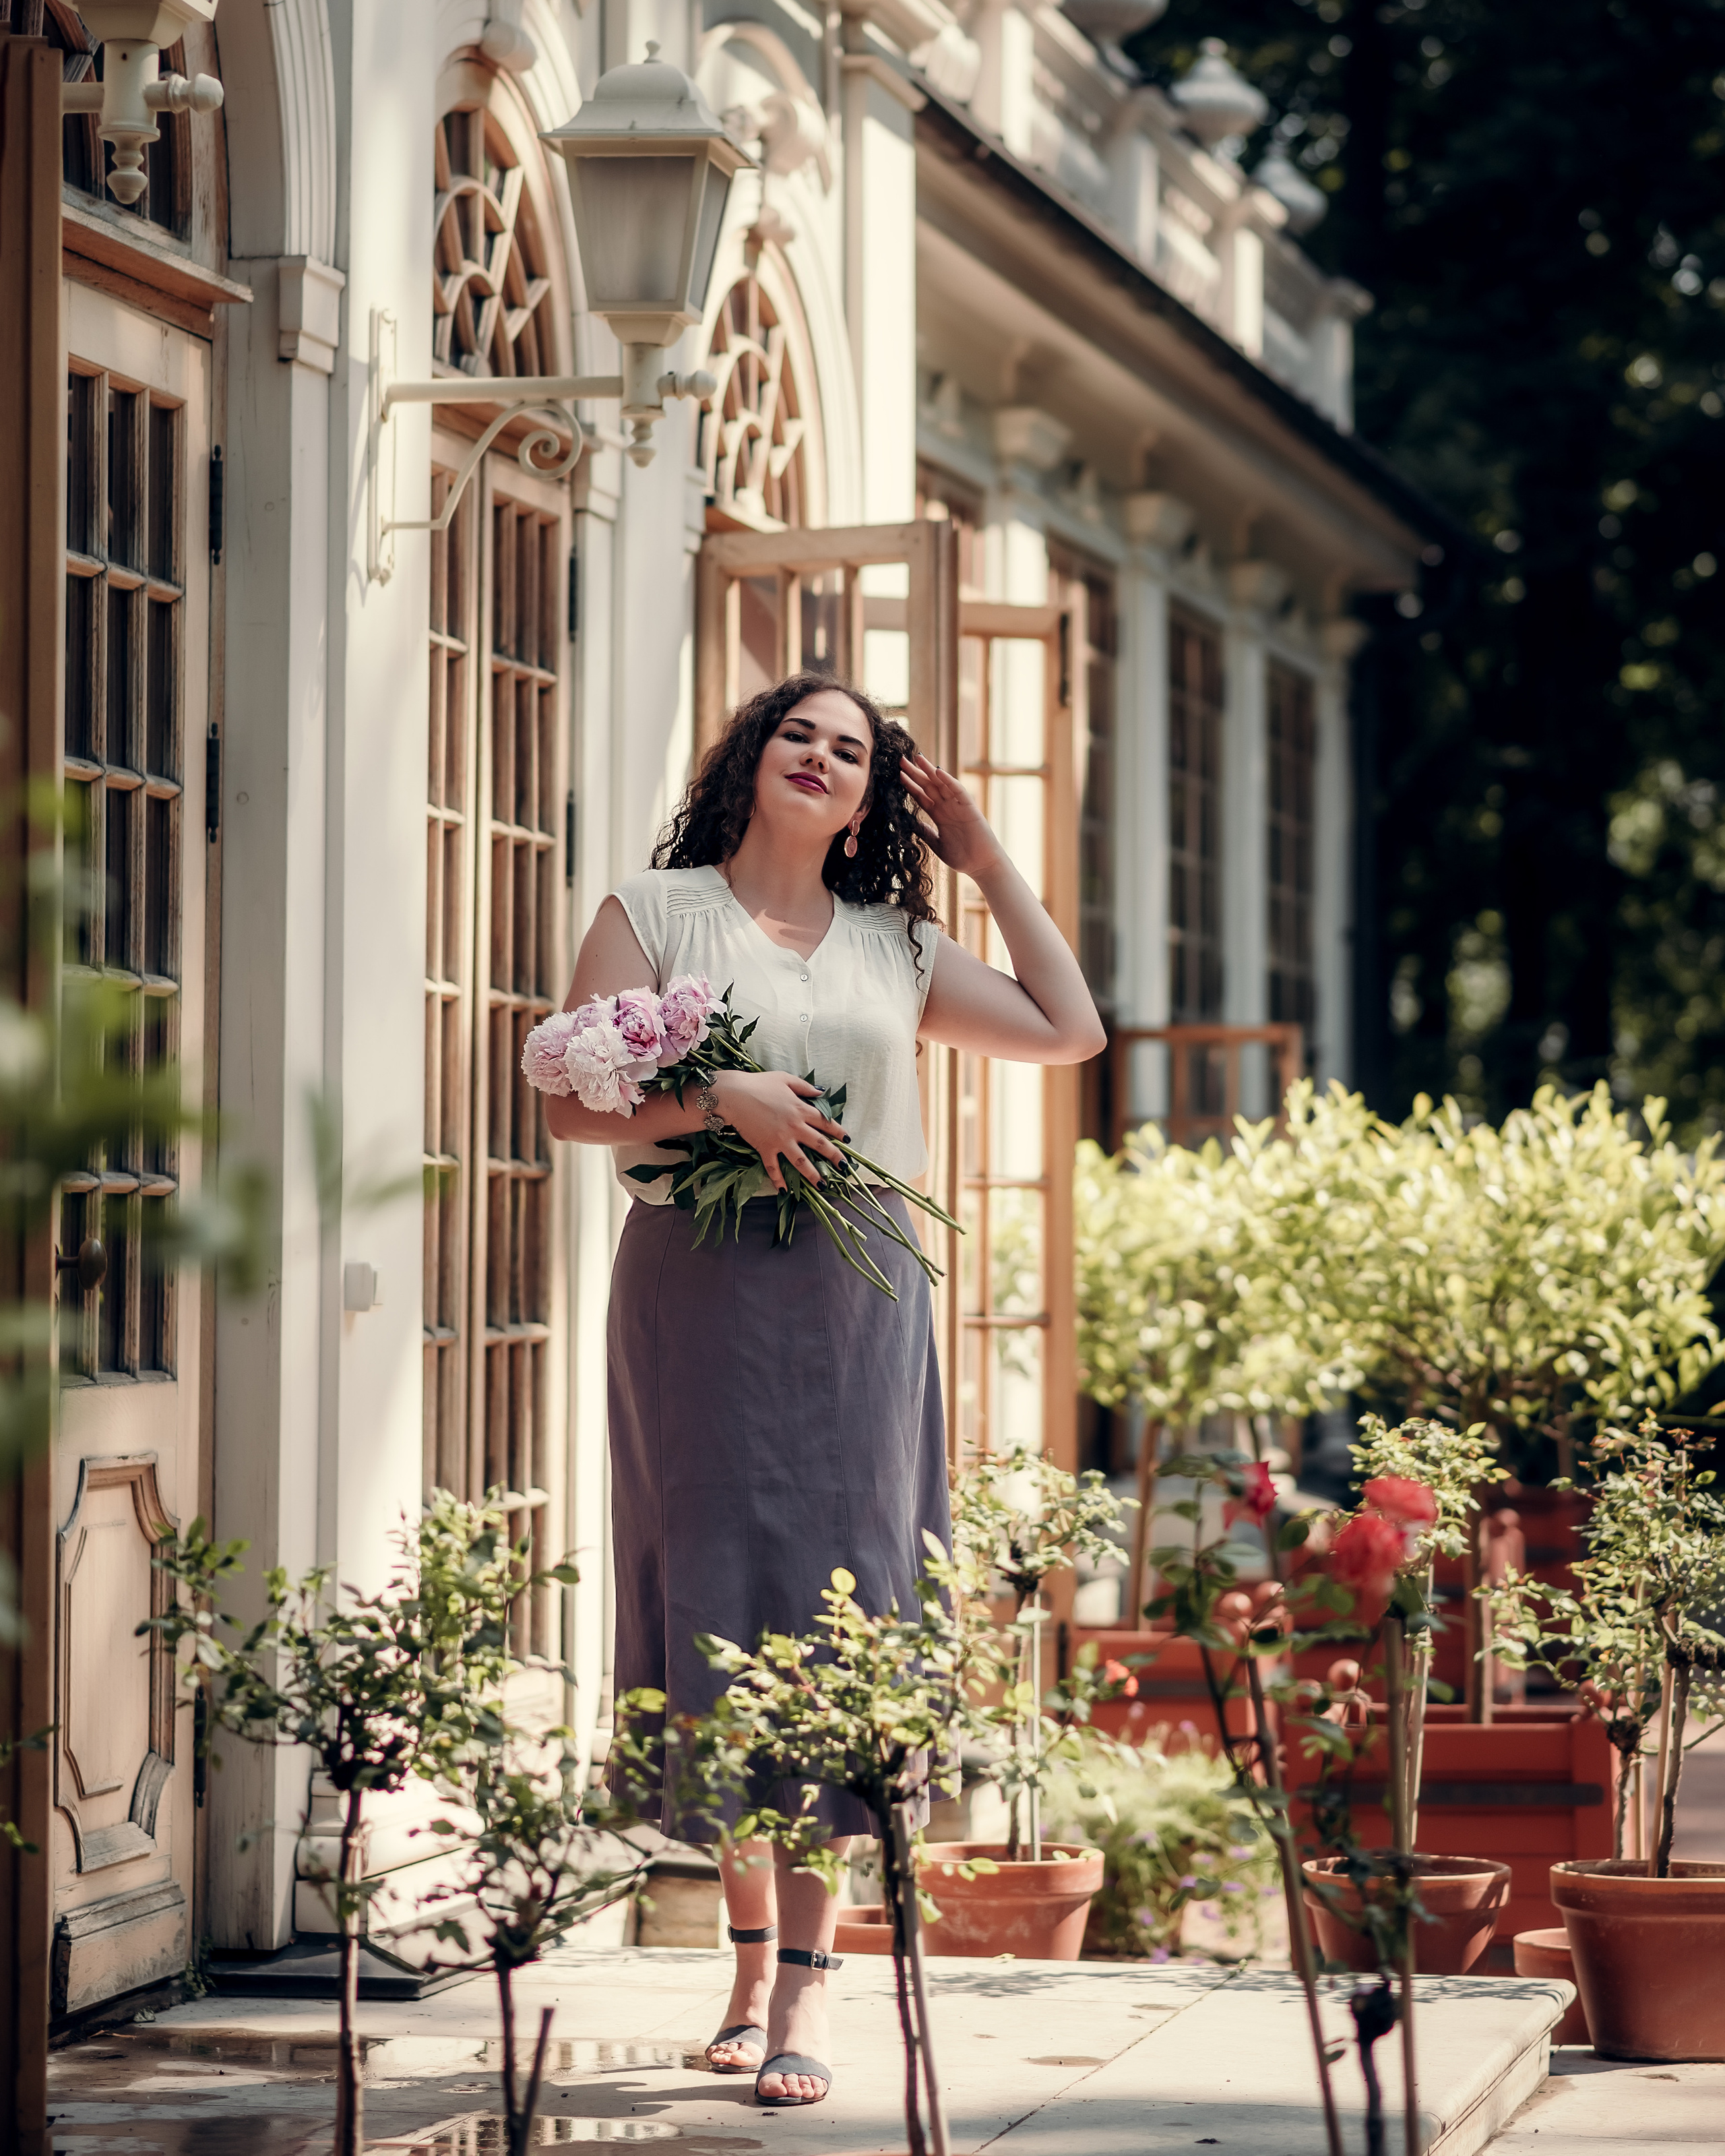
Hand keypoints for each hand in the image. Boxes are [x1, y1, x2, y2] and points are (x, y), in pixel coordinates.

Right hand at [714, 1070, 847, 1192]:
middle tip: (845, 1167)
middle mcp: (794, 1127)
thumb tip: (821, 1092)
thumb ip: (805, 1087)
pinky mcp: (765, 1148)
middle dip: (834, 1156)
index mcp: (801, 1109)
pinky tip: (783, 1191)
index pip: (825, 1122)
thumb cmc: (759, 1084)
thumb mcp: (785, 1079)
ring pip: (801, 1161)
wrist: (734, 1095)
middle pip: (819, 1144)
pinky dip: (778, 1180)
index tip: (847, 1140)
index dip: (838, 1131)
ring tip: (822, 1185)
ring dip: (812, 1174)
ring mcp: (780, 1140)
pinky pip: (773, 1167)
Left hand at [899, 752, 1004, 880]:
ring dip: (930, 771)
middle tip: (901, 760)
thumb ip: (925, 832)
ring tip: (918, 758)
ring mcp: (958, 806)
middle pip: (929, 786)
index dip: (910, 785)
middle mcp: (948, 807)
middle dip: (916, 773)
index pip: (922, 796)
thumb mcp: (936, 843)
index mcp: (939, 815)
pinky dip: (948, 781)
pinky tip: (938, 772)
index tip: (898, 775)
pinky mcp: (970, 808)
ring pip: (942, 784)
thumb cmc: (962, 857)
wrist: (982, 866)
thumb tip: (909, 823)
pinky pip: (958, 791)